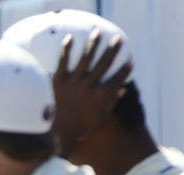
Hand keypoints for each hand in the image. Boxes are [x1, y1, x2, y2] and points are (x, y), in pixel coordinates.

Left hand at [52, 29, 132, 156]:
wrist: (54, 134)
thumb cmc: (78, 130)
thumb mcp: (99, 120)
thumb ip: (111, 104)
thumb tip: (122, 89)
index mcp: (102, 96)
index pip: (118, 78)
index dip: (125, 69)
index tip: (129, 60)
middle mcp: (90, 86)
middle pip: (105, 63)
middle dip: (113, 50)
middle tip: (118, 38)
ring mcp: (74, 82)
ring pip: (86, 58)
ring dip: (93, 44)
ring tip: (97, 31)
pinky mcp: (58, 81)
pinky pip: (63, 61)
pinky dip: (67, 49)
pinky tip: (70, 38)